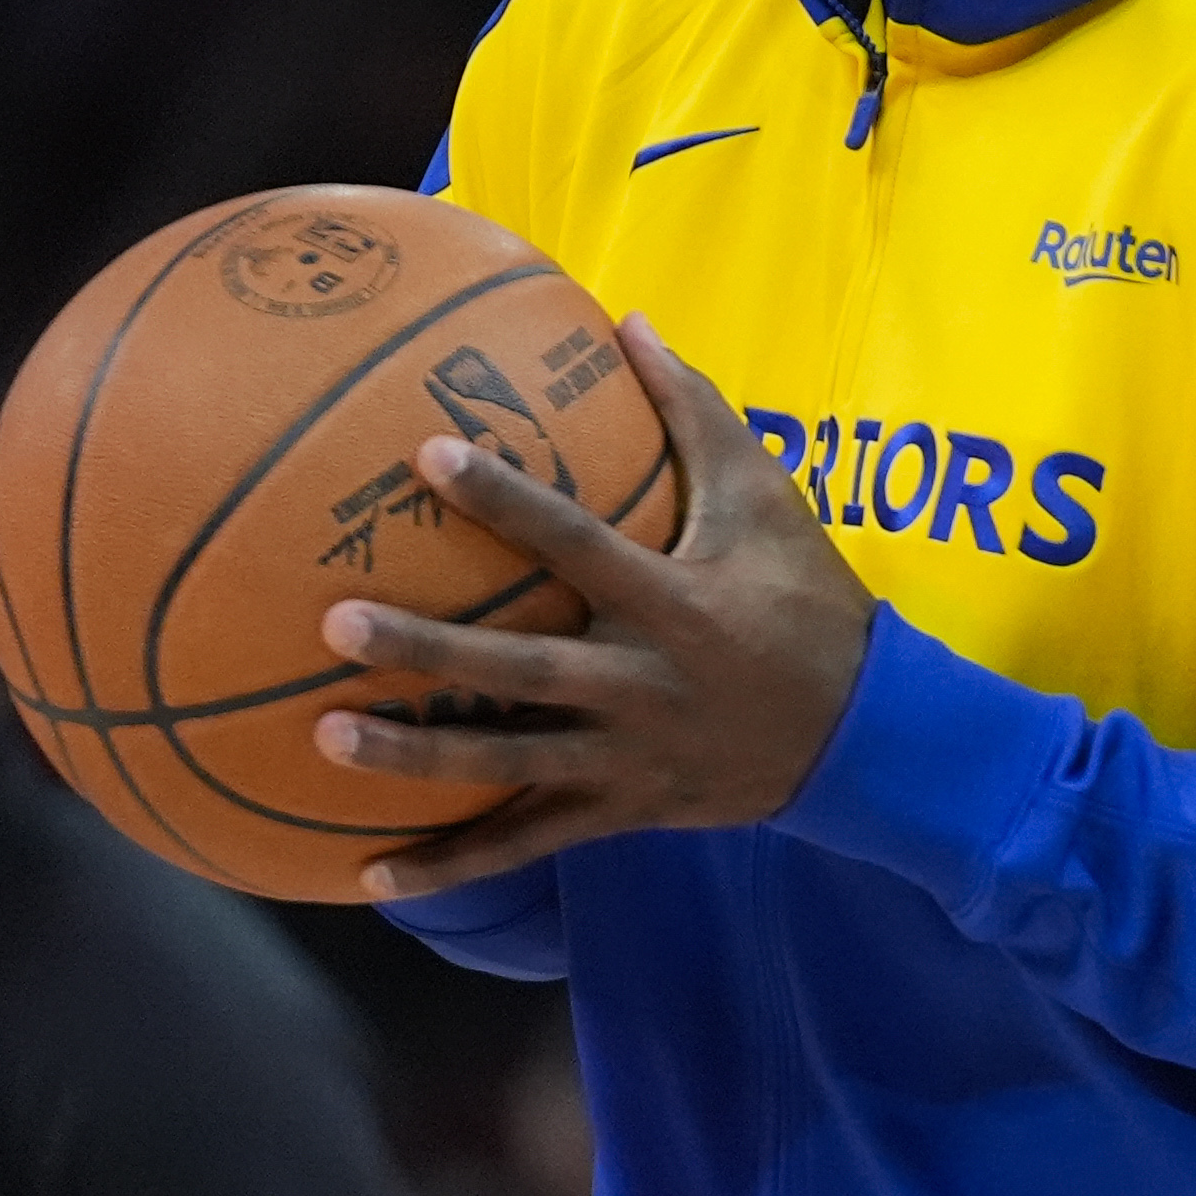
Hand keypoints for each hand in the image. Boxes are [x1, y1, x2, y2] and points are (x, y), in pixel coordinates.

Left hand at [317, 315, 877, 899]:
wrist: (870, 736)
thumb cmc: (811, 601)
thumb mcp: (767, 499)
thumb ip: (695, 410)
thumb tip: (629, 319)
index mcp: (674, 603)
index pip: (575, 544)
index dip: (504, 499)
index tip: (427, 454)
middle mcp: (642, 685)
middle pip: (520, 670)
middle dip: (428, 648)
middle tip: (336, 621)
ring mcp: (628, 757)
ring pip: (510, 765)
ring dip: (416, 757)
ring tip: (325, 737)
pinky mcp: (622, 811)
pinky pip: (527, 843)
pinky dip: (453, 866)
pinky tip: (372, 877)